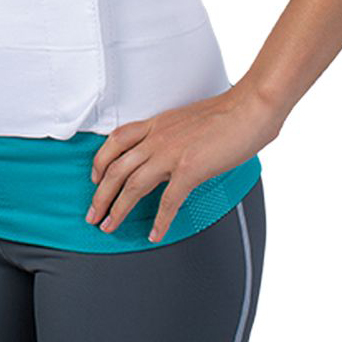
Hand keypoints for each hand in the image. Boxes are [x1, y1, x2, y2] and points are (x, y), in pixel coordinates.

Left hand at [86, 79, 280, 242]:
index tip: (95, 178)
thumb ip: (172, 134)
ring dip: (118, 209)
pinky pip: (168, 200)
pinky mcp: (190, 168)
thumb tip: (170, 150)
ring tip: (109, 226)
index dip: (100, 161)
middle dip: (100, 194)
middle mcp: (158, 137)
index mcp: (158, 124)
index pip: (116, 140)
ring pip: (132, 184)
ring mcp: (172, 153)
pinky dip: (159, 221)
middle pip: (117, 167)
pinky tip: (154, 234)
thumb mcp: (187, 118)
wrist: (250, 107)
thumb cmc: (228, 112)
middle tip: (92, 215)